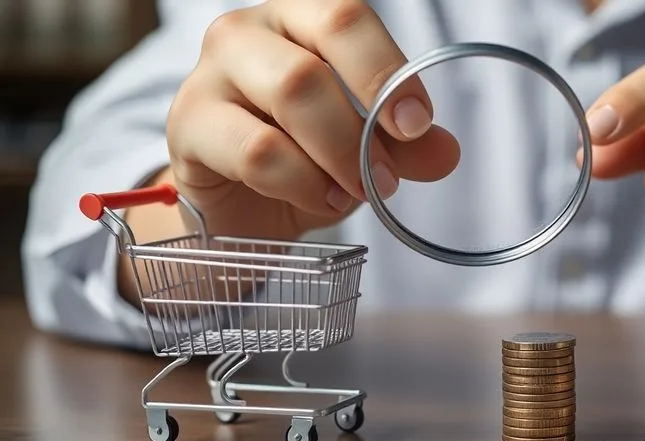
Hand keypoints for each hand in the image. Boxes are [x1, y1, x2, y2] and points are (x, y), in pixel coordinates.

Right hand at [165, 0, 459, 238]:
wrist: (236, 207)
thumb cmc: (300, 157)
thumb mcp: (363, 150)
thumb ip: (405, 147)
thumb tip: (445, 153)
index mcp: (298, 18)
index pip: (345, 19)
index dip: (387, 71)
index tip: (417, 124)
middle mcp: (247, 33)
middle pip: (311, 66)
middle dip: (360, 132)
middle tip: (387, 177)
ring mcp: (209, 75)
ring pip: (285, 100)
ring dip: (334, 158)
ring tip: (356, 193)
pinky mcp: (188, 125)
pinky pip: (256, 153)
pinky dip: (301, 183)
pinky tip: (322, 200)